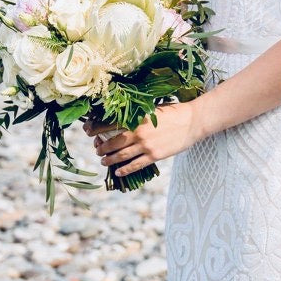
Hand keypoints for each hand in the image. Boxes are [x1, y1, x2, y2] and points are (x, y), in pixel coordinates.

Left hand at [85, 101, 204, 178]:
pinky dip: (125, 170)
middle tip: (97, 149)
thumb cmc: (173, 112)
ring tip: (103, 161)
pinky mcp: (154, 155)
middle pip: (113, 142)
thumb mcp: (152, 108)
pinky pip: (135, 165)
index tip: (88, 132)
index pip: (109, 124)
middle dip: (101, 147)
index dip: (96, 129)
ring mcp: (146, 145)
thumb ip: (137, 114)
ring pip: (121, 155)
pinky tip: (118, 172)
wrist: (193, 121)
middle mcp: (138, 132)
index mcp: (136, 117)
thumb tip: (122, 118)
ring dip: (110, 159)